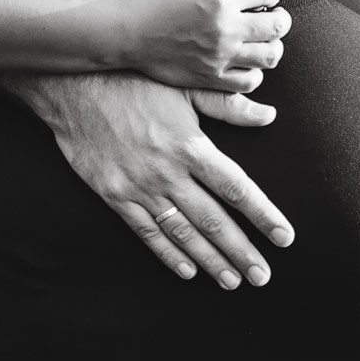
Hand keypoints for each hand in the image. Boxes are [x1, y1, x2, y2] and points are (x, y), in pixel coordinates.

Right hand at [3, 69, 293, 289]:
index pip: (236, 188)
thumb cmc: (136, 79)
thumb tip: (269, 115)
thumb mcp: (186, 85)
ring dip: (210, 261)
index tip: (284, 236)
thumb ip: (228, 105)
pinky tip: (187, 271)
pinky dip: (168, 254)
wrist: (75, 86)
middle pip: (213, 220)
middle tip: (262, 276)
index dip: (263, 215)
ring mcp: (140, 188)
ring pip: (183, 233)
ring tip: (232, 281)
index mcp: (191, 145)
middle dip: (241, 251)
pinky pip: (146, 232)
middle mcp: (168, 172)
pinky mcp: (115, 196)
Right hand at [114, 0, 290, 91]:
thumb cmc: (161, 2)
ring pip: (270, 56)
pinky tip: (246, 63)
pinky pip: (249, 81)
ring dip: (272, 47)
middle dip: (281, 20)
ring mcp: (220, 55)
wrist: (131, 30)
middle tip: (275, 19)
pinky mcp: (210, 78)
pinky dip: (254, 72)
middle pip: (277, 27)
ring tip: (264, 42)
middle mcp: (225, 28)